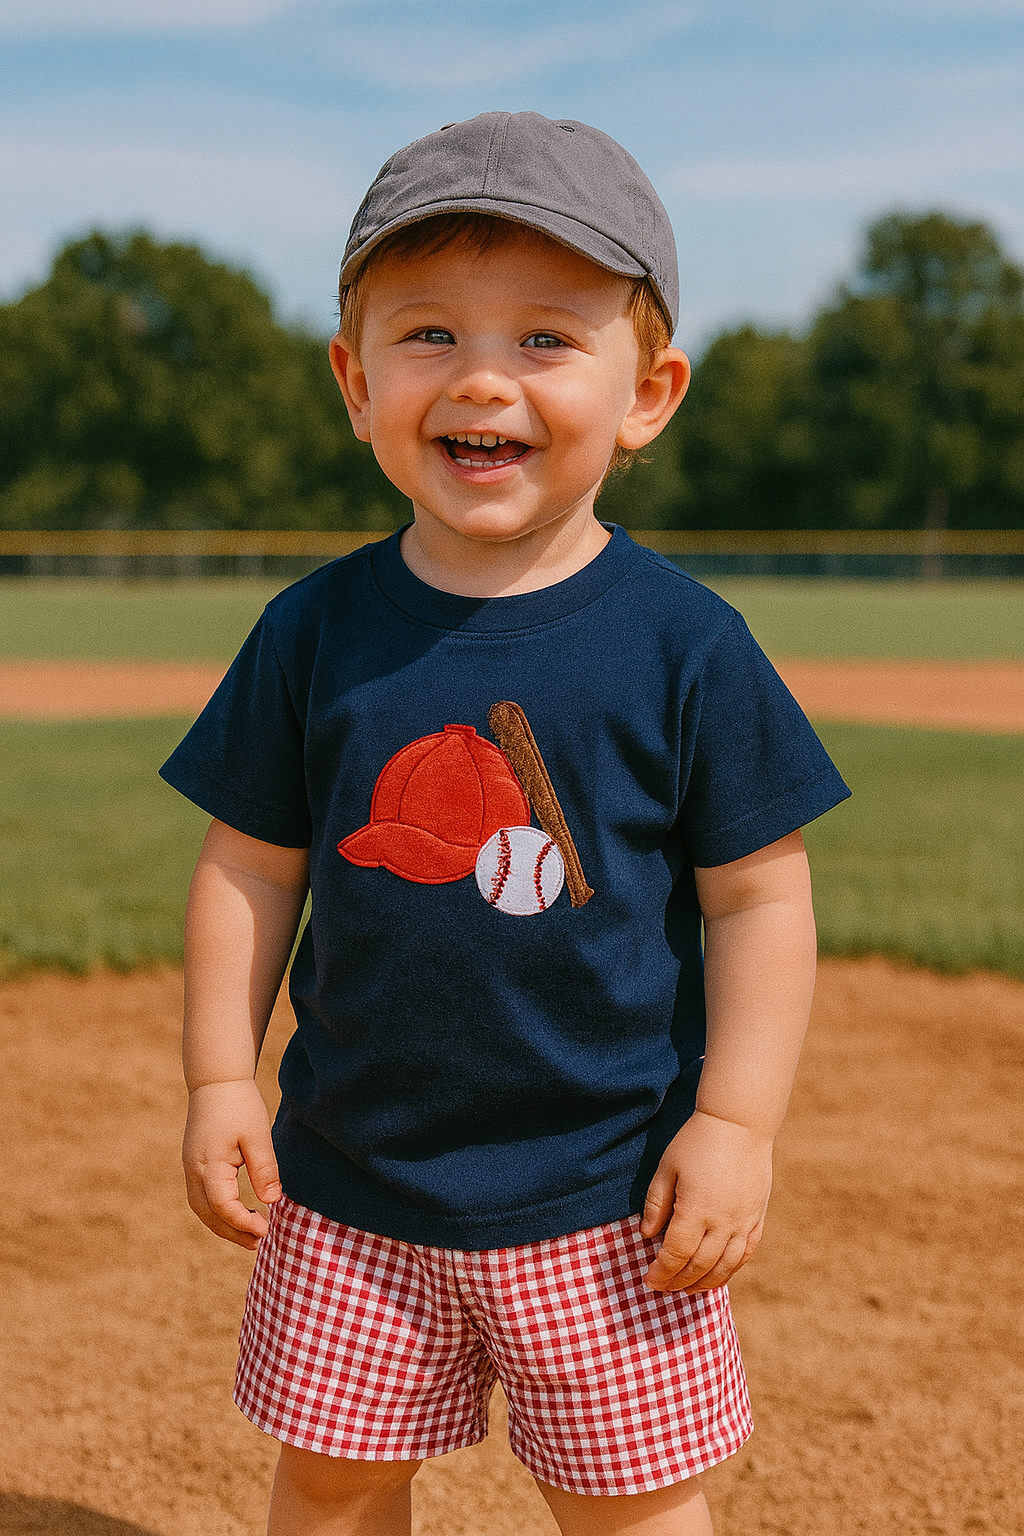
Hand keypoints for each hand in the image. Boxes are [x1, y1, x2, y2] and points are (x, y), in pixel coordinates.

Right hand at [182, 1079, 281, 1248]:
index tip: (267, 1230)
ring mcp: (190, 1167)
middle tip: (258, 1244)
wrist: (216, 1079)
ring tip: (249, 1234)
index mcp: (208, 1164)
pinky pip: (200, 1197)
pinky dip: (216, 1211)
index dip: (244, 1222)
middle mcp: (193, 1170)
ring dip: (222, 1225)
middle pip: (208, 1215)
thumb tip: (272, 1202)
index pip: (223, 1207)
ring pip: (201, 1208)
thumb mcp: (258, 1135)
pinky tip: (236, 1212)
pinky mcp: (193, 1162)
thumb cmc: (239, 1104)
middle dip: (231, 1233)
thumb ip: (264, 1170)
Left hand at [640, 1111, 772, 1292]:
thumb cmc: (696, 1141)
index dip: (661, 1271)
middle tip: (663, 1289)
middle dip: (678, 1282)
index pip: (675, 1254)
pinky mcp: (758, 1217)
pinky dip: (731, 1270)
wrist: (739, 1123)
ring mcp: (743, 1222)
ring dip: (704, 1283)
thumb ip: (656, 1204)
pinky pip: (745, 1254)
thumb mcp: (666, 1167)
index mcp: (696, 1210)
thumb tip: (647, 1236)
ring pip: (725, 1267)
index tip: (649, 1280)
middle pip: (699, 1266)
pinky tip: (718, 1275)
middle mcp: (722, 1222)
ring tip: (687, 1290)